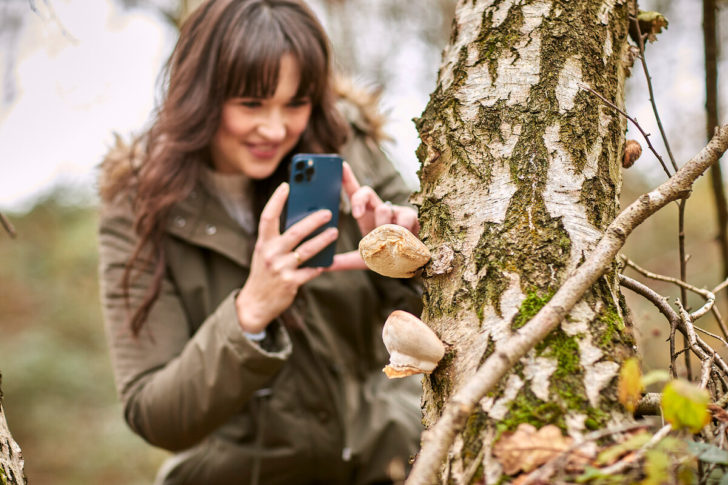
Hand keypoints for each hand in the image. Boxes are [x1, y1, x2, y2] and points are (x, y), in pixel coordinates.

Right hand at [235, 183, 337, 332]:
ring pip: (307, 250)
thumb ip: (279, 239)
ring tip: (334, 232)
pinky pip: (310, 271)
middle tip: (328, 212)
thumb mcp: (265, 253)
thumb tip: (302, 221)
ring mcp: (280, 268)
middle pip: (295, 232)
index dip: (276, 200)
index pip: (268, 217)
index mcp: (263, 243)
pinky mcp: (290, 283)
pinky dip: (319, 266)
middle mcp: (270, 253)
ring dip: (323, 240)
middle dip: (313, 221)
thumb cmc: (264, 273)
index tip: (286, 185)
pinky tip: (328, 262)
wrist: (255, 304)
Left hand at [327, 163, 418, 271]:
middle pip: (366, 192)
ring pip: (383, 209)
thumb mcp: (364, 259)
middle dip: (359, 201)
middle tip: (357, 215)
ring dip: (383, 228)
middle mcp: (380, 208)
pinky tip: (404, 241)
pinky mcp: (411, 216)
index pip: (355, 193)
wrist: (412, 263)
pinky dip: (400, 232)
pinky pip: (402, 220)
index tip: (340, 165)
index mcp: (366, 215)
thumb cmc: (387, 256)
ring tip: (388, 242)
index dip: (347, 179)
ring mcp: (396, 211)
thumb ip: (345, 261)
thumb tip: (323, 267)